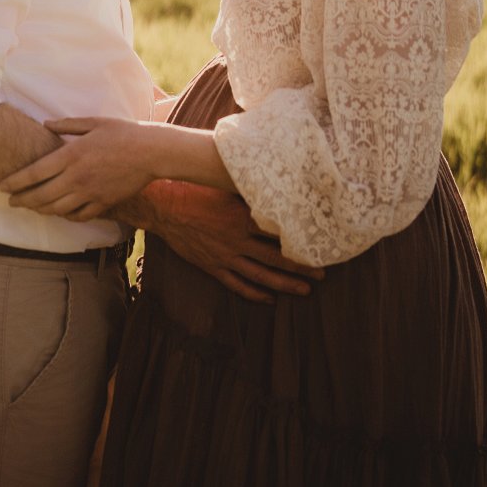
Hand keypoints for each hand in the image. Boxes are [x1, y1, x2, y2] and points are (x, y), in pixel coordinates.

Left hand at [0, 118, 159, 220]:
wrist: (151, 153)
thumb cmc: (122, 132)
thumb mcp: (93, 122)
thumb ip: (66, 124)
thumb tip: (46, 124)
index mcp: (71, 155)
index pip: (35, 173)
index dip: (15, 182)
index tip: (2, 186)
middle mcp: (77, 178)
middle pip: (41, 196)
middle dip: (22, 200)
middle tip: (10, 202)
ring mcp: (90, 193)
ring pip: (56, 209)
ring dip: (39, 210)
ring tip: (30, 207)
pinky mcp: (103, 203)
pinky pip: (78, 216)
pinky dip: (65, 216)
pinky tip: (59, 212)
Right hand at [141, 180, 323, 303]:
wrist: (164, 207)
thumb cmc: (194, 189)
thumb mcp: (224, 186)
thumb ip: (247, 193)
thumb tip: (272, 188)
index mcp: (242, 218)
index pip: (279, 233)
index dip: (300, 240)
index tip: (319, 244)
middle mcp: (237, 240)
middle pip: (276, 258)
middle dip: (301, 268)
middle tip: (322, 275)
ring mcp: (226, 257)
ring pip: (261, 276)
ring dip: (285, 284)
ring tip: (305, 290)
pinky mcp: (213, 267)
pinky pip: (238, 285)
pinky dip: (255, 294)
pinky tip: (269, 299)